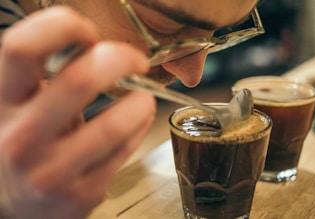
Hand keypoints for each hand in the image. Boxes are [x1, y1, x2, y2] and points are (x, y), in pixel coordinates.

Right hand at [0, 6, 154, 218]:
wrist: (18, 203)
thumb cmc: (26, 144)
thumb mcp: (22, 106)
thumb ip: (51, 77)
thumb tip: (100, 48)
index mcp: (3, 102)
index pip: (22, 47)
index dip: (63, 26)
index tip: (88, 31)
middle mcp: (21, 137)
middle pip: (80, 80)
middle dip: (121, 59)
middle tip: (135, 60)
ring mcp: (50, 172)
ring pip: (113, 125)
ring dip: (140, 101)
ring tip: (142, 97)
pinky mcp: (80, 194)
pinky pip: (123, 152)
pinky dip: (139, 127)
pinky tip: (137, 120)